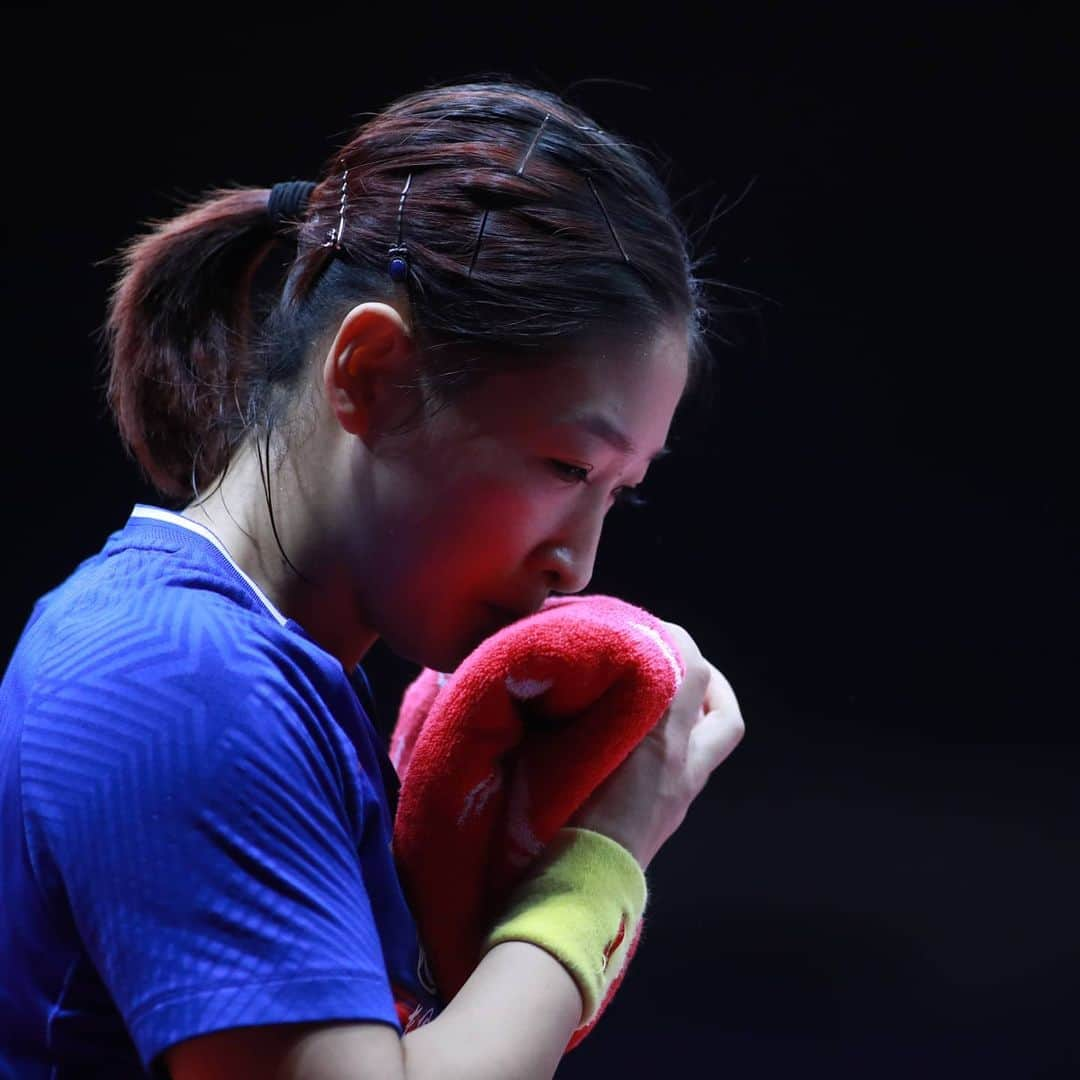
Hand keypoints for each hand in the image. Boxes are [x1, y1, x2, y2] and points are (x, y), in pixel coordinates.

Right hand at [567, 620, 745, 870]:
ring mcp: (679, 800)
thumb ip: (571, 711)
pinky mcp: (665, 822)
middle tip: (676, 667)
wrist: (579, 889)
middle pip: (724, 718)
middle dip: (709, 686)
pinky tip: (638, 743)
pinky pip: (687, 770)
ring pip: (709, 746)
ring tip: (658, 701)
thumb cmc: (566, 818)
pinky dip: (673, 746)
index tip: (655, 630)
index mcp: (663, 747)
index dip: (679, 644)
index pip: (693, 676)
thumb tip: (562, 679)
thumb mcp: (561, 751)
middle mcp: (682, 770)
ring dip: (693, 717)